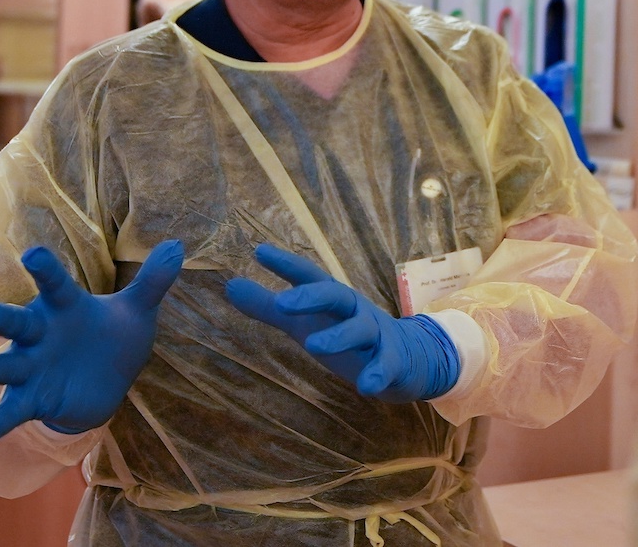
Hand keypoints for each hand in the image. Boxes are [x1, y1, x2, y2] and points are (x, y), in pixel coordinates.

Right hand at [0, 239, 184, 446]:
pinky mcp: (32, 399)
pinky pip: (9, 413)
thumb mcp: (137, 310)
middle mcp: (40, 334)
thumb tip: (178, 246)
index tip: (33, 254)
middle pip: (17, 323)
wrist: (104, 381)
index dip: (45, 269)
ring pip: (2, 367)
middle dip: (1, 319)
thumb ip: (153, 281)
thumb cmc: (111, 335)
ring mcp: (31, 367)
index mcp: (64, 306)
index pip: (54, 284)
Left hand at [225, 243, 459, 402]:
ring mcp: (375, 334)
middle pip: (335, 295)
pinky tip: (367, 386)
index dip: (286, 264)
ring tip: (313, 347)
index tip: (259, 252)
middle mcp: (354, 310)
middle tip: (283, 304)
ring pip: (359, 329)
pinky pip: (386, 364)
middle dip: (311, 297)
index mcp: (332, 299)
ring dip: (338, 336)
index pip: (309, 276)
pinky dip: (377, 373)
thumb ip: (267, 306)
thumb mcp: (304, 320)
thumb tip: (229, 285)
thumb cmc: (345, 332)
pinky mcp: (392, 360)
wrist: (408, 356)